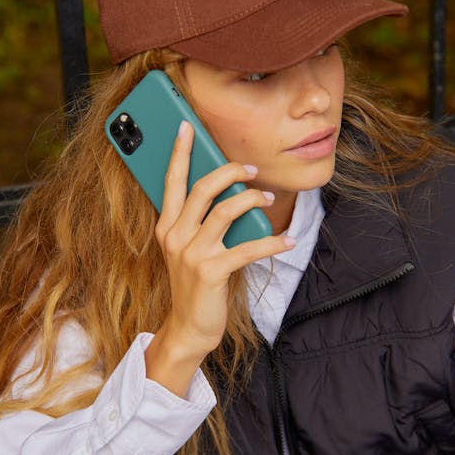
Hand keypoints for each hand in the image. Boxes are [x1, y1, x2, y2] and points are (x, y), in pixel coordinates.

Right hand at [146, 121, 293, 394]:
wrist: (189, 327)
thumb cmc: (195, 285)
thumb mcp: (188, 250)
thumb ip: (200, 222)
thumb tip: (230, 193)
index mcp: (167, 227)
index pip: (171, 181)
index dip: (180, 153)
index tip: (186, 127)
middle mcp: (175, 236)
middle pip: (202, 189)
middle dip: (229, 172)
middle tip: (251, 168)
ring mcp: (192, 254)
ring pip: (225, 211)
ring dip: (252, 200)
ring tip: (269, 199)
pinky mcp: (212, 272)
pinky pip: (248, 248)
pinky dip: (272, 242)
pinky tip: (287, 240)